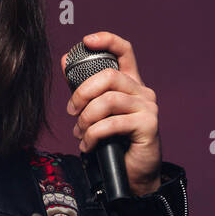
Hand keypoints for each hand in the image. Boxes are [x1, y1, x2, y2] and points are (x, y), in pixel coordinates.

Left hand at [62, 31, 161, 195]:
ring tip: (80, 133)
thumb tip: (66, 61)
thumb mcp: (96, 112)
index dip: (107, 40)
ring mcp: (148, 107)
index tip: (86, 41)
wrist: (133, 175)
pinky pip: (113, 123)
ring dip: (87, 118)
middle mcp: (142, 91)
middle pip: (109, 76)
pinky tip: (88, 145)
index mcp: (131, 84)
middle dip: (82, 93)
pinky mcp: (148, 125)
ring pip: (109, 100)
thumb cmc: (115, 143)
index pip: (124, 51)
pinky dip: (94, 135)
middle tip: (71, 112)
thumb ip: (84, 88)